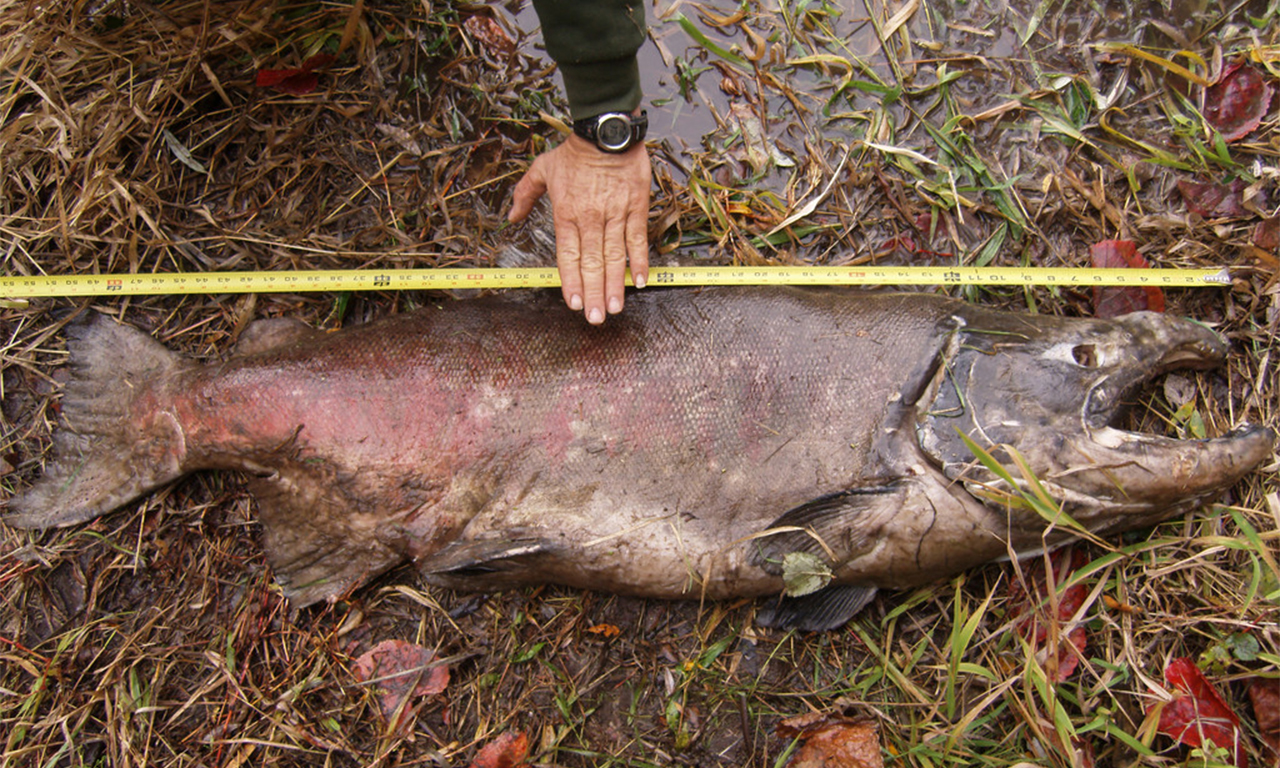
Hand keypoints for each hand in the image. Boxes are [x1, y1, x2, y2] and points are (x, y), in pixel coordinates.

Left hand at [508, 134, 650, 324]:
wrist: (606, 131)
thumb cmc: (574, 151)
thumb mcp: (542, 169)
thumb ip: (525, 194)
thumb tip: (511, 217)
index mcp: (565, 213)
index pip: (567, 255)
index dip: (571, 282)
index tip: (575, 304)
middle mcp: (590, 218)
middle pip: (591, 262)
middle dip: (594, 293)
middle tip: (597, 318)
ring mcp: (615, 214)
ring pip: (614, 256)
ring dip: (615, 284)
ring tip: (616, 308)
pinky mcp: (636, 207)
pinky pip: (637, 239)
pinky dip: (640, 260)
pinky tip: (640, 281)